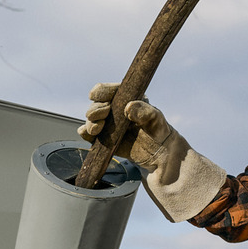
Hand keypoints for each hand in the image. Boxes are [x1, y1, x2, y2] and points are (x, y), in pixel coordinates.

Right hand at [80, 85, 224, 221]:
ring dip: (90, 122)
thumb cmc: (161, 135)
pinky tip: (90, 134)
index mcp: (128, 99)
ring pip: (91, 119)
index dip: (102, 91)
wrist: (161, 158)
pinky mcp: (105, 139)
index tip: (98, 96)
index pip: (110, 90)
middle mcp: (116, 110)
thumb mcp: (157, 121)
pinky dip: (85, 133)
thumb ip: (145, 112)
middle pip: (96, 104)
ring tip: (98, 128)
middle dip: (95, 109)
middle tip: (102, 115)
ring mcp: (110, 125)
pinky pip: (90, 134)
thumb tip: (129, 108)